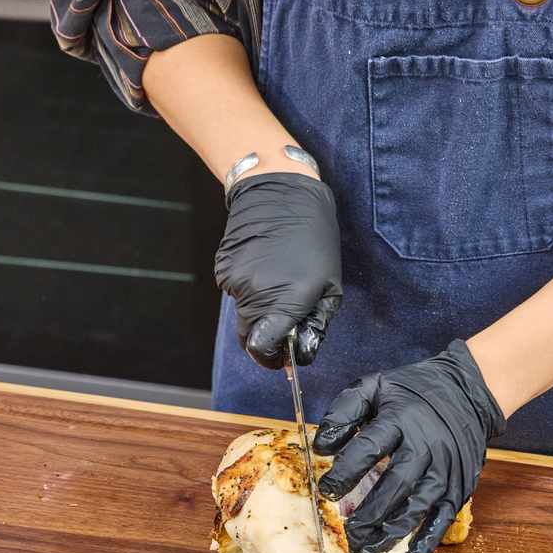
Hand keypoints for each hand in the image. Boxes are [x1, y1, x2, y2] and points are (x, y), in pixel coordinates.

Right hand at [214, 172, 342, 368]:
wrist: (278, 193)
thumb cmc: (313, 238)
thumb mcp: (330, 285)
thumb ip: (315, 324)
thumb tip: (299, 352)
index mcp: (287, 301)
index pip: (263, 350)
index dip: (271, 359)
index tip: (279, 356)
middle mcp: (256, 295)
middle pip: (249, 338)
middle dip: (265, 336)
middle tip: (283, 319)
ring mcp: (235, 282)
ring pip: (243, 313)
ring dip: (259, 307)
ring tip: (277, 276)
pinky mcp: (223, 269)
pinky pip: (236, 292)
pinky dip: (249, 286)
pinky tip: (263, 263)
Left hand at [313, 340, 505, 552]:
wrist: (468, 390)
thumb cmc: (413, 392)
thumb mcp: (375, 386)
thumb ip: (344, 411)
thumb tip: (321, 446)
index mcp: (400, 419)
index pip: (369, 449)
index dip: (346, 473)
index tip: (327, 491)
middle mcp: (426, 445)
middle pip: (395, 484)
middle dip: (369, 513)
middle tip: (349, 532)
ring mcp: (446, 468)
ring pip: (419, 505)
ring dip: (392, 531)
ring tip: (368, 548)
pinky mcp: (460, 484)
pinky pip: (445, 517)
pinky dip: (429, 540)